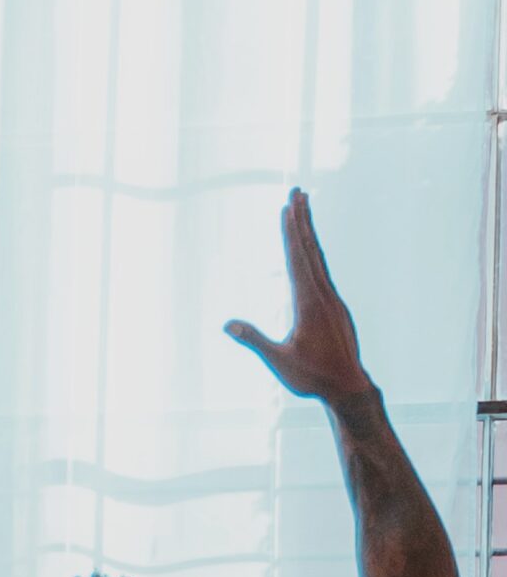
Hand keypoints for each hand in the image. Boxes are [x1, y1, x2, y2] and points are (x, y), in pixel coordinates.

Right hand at [226, 189, 371, 402]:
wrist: (347, 385)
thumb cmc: (311, 376)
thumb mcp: (278, 360)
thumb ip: (254, 340)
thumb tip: (228, 325)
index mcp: (309, 302)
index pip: (297, 259)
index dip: (291, 232)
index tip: (287, 207)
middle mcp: (324, 293)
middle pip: (311, 249)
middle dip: (302, 220)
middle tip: (298, 192)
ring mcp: (332, 298)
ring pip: (319, 258)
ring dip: (309, 234)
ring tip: (305, 211)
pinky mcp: (336, 306)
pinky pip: (323, 272)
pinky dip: (315, 255)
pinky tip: (311, 253)